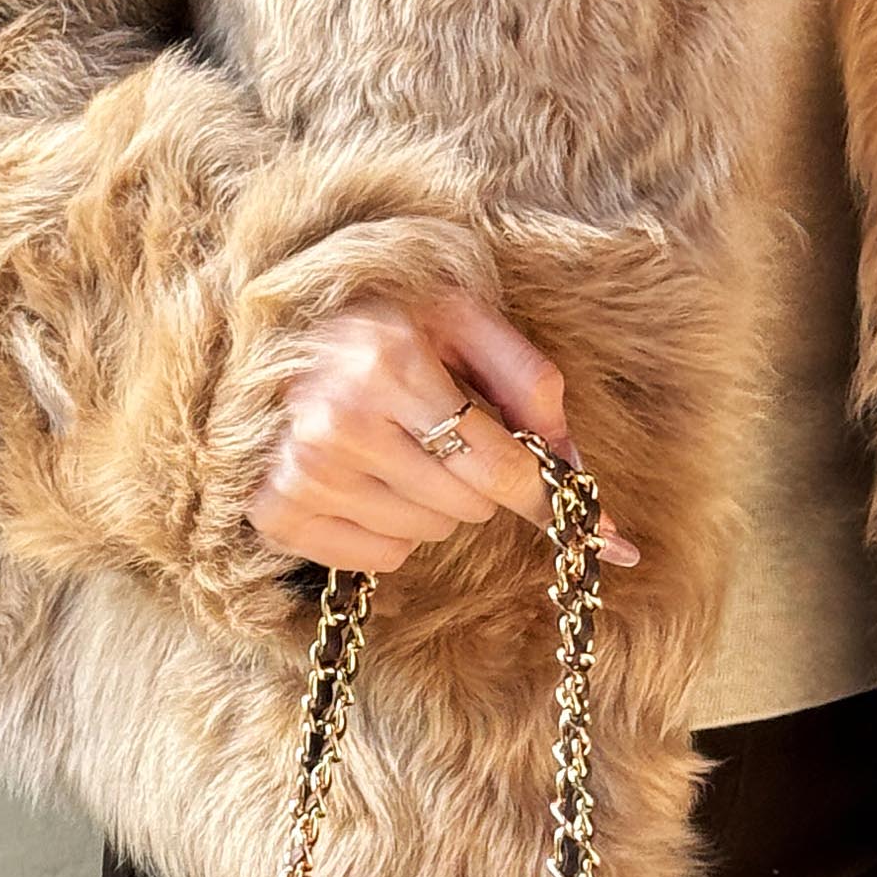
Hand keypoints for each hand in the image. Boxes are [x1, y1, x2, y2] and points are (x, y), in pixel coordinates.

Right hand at [240, 273, 636, 576]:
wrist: (278, 330)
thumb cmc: (385, 319)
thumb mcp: (464, 321)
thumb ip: (531, 385)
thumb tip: (580, 475)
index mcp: (388, 361)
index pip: (498, 468)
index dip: (547, 495)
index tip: (599, 531)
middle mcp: (337, 421)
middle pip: (467, 507)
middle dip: (476, 478)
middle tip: (443, 432)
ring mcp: (302, 471)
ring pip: (426, 535)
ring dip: (432, 502)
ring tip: (399, 448)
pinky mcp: (277, 511)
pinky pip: (381, 558)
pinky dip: (390, 530)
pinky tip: (368, 480)